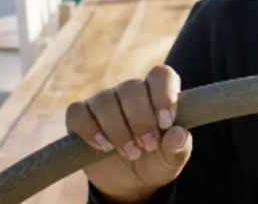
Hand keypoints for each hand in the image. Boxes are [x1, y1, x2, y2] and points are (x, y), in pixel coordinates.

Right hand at [66, 65, 191, 203]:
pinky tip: (104, 146)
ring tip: (131, 153)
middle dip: (140, 120)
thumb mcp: (173, 159)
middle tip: (148, 146)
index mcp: (156, 94)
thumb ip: (179, 146)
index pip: (160, 75)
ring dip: (118, 129)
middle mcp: (129, 93)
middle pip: (131, 88)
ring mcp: (103, 102)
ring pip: (105, 100)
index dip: (163, 95)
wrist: (130, 183)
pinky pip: (77, 113)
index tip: (165, 123)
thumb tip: (177, 133)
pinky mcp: (80, 118)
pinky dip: (90, 130)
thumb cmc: (156, 161)